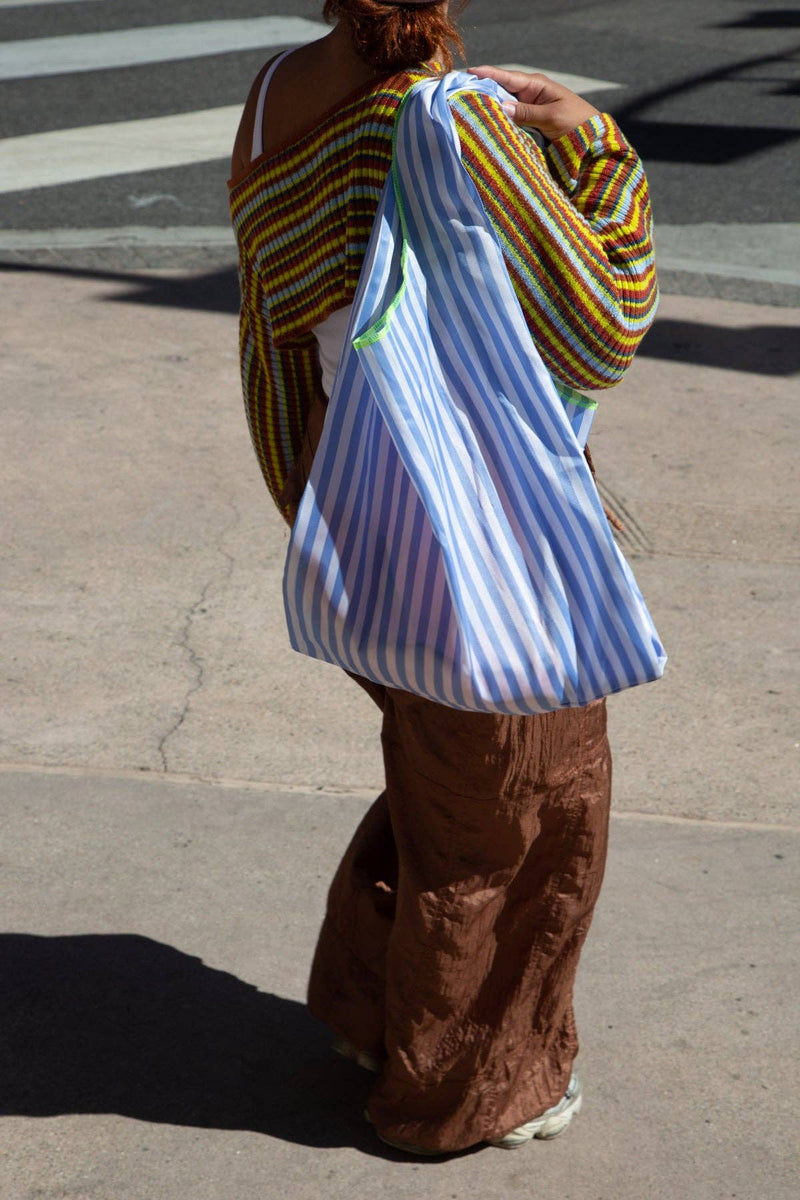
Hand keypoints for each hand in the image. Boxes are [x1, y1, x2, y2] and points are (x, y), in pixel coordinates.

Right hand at [469, 65, 600, 140]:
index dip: (486, 74)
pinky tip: (483, 122)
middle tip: (458, 92)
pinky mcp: (527, 122)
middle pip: (500, 89)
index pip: (506, 77)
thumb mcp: (551, 116)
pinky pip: (508, 118)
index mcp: (535, 85)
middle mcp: (528, 93)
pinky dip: (496, 120)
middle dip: (481, 89)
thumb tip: (501, 107)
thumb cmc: (576, 122)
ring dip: (487, 106)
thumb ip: (527, 113)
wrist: (591, 139)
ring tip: (464, 107)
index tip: (467, 72)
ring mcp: (527, 107)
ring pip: (502, 104)